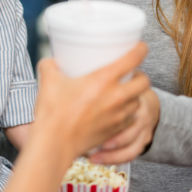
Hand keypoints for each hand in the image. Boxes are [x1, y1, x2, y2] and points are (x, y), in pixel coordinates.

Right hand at [31, 44, 149, 167]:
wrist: (55, 143)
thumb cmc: (52, 112)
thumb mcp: (48, 80)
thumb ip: (50, 66)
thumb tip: (52, 62)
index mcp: (103, 79)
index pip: (133, 59)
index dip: (140, 49)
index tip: (139, 47)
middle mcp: (116, 97)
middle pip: (144, 82)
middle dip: (140, 75)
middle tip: (130, 73)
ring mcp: (118, 115)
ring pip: (138, 101)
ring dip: (135, 95)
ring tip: (123, 92)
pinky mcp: (115, 130)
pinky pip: (130, 119)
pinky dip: (127, 113)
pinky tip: (116, 111)